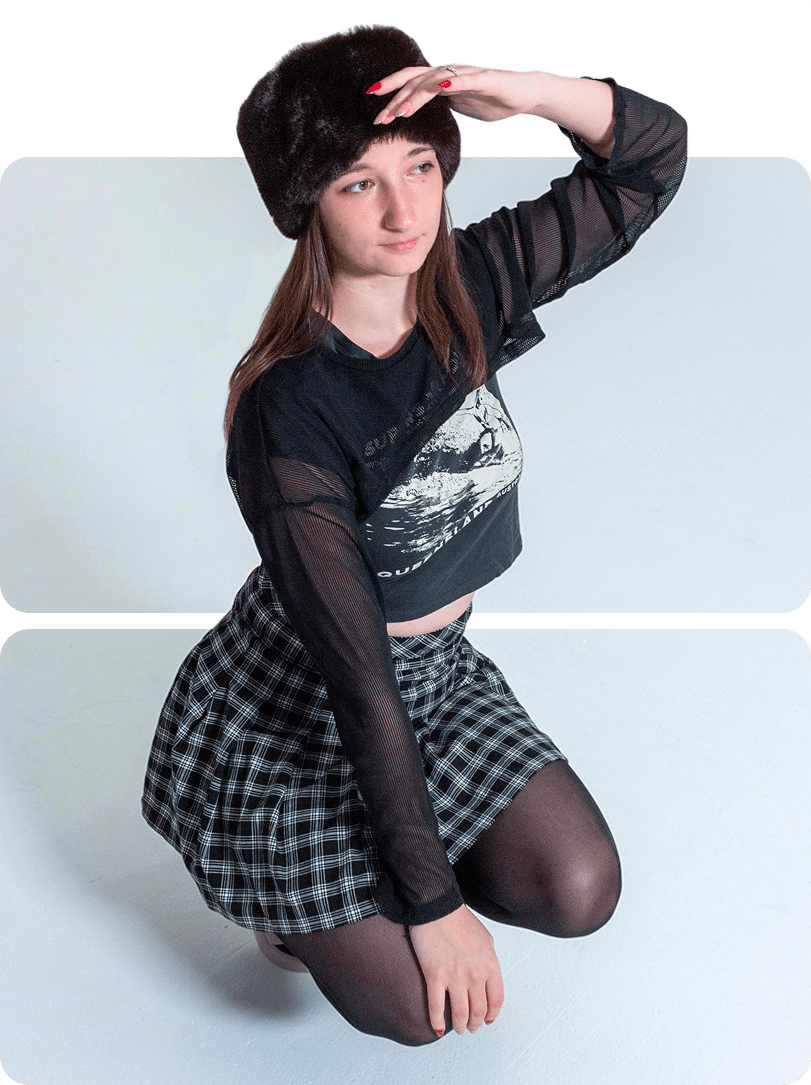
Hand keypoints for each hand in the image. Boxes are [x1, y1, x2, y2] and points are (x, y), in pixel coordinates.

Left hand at [368, 64, 543, 124]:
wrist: (524, 94)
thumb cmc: (492, 99)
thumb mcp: (460, 106)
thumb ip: (441, 106)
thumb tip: (422, 115)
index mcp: (442, 81)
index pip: (410, 82)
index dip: (391, 90)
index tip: (372, 104)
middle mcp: (450, 74)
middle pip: (416, 80)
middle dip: (395, 96)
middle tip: (379, 115)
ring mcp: (467, 75)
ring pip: (436, 81)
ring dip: (417, 95)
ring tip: (402, 110)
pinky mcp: (486, 79)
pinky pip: (467, 80)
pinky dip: (454, 82)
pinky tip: (442, 88)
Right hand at [407, 903, 503, 1035]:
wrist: (437, 907)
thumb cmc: (459, 919)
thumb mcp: (485, 938)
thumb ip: (489, 959)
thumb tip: (488, 976)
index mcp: (490, 965)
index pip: (496, 1000)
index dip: (492, 1015)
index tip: (488, 1020)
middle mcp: (476, 974)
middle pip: (479, 1011)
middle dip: (476, 1024)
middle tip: (471, 1027)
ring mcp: (456, 977)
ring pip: (460, 1014)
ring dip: (460, 1026)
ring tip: (457, 1028)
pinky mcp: (435, 976)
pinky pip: (437, 1007)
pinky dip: (437, 1022)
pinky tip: (437, 1027)